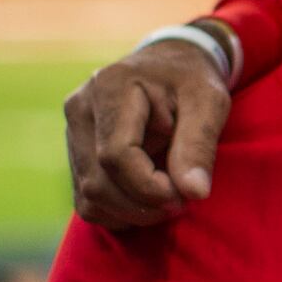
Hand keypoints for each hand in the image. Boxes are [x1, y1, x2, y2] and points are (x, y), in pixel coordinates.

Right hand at [64, 32, 230, 227]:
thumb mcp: (209, 102)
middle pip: (97, 183)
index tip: (184, 195)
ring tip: (168, 199)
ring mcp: (72, 133)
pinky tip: (148, 200)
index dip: (149, 187)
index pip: (116, 155)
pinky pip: (87, 202)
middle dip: (143, 206)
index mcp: (109, 87)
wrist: (169, 67)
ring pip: (89, 198)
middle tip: (181, 202)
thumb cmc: (192, 82)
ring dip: (132, 214)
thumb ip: (200, 144)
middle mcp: (80, 109)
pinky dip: (119, 214)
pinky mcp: (75, 155)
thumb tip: (194, 193)